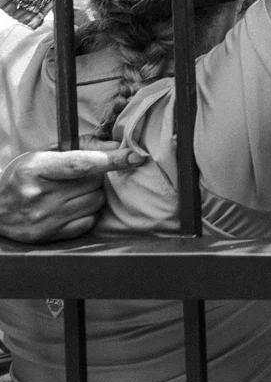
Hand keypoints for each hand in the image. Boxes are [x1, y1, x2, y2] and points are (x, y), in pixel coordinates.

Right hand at [0, 143, 144, 242]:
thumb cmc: (23, 175)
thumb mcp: (42, 154)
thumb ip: (79, 147)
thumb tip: (116, 146)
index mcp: (35, 169)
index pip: (81, 164)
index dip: (112, 160)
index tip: (135, 156)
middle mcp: (39, 195)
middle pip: (94, 183)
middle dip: (96, 176)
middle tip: (79, 177)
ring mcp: (44, 218)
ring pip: (96, 202)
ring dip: (93, 195)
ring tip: (72, 192)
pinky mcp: (49, 236)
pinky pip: (89, 221)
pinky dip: (87, 213)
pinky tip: (70, 208)